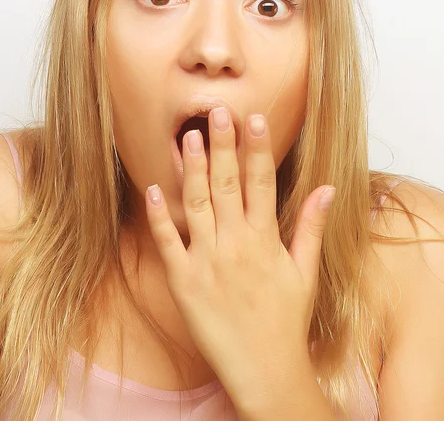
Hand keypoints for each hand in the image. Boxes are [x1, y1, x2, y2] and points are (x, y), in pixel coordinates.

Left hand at [144, 106, 335, 404]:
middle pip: (227, 184)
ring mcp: (207, 261)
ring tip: (188, 138)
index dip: (257, 148)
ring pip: (197, 204)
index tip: (253, 118)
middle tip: (216, 111)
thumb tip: (328, 188)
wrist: (264, 370)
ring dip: (192, 169)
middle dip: (223, 145)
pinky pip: (167, 242)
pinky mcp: (183, 280)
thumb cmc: (286, 321)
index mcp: (265, 239)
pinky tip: (152, 188)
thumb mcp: (305, 272)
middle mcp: (236, 244)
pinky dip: (159, 215)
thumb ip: (311, 227)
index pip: (262, 182)